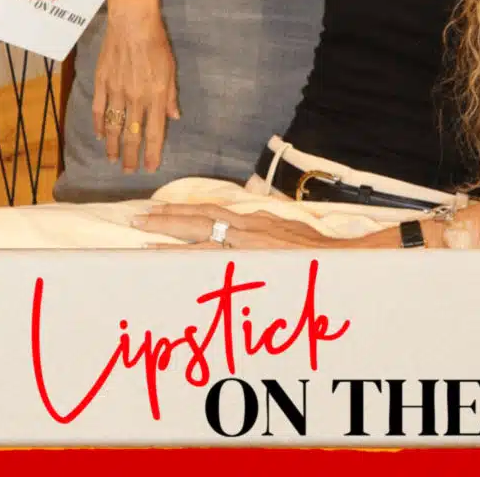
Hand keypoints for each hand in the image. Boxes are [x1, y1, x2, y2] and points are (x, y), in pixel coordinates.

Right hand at [92, 0, 179, 172]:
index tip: (150, 167)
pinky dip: (100, 125)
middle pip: (132, 134)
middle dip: (131, 155)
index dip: (152, 152)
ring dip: (114, 146)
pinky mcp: (102, 82)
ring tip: (114, 160)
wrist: (132, 23)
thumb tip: (174, 117)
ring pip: (114, 127)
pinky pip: (100, 110)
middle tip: (129, 170)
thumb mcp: (171, 69)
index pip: (155, 132)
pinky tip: (100, 136)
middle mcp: (136, 98)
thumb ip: (171, 96)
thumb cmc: (156, 44)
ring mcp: (117, 92)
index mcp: (156, 96)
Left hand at [132, 204, 335, 248]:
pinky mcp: (256, 263)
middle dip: (167, 219)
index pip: (211, 211)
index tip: (157, 211)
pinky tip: (174, 267)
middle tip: (137, 220)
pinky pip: (217, 262)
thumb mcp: (288, 229)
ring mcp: (251, 246)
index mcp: (256, 220)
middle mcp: (250, 229)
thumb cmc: (316, 251)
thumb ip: (266, 226)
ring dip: (172, 239)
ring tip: (144, 241)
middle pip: (200, 219)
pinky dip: (193, 264)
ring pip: (203, 239)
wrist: (342, 259)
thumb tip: (249, 226)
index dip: (182, 211)